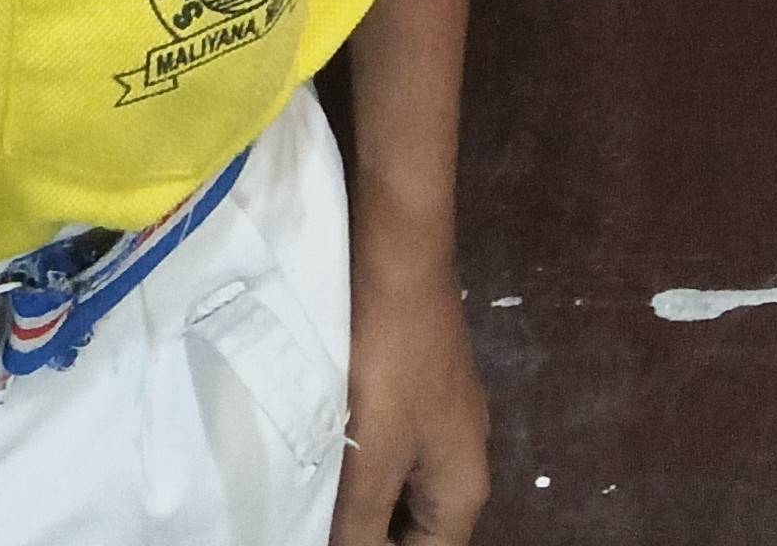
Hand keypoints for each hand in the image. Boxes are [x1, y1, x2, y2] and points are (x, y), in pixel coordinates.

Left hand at [331, 258, 487, 542]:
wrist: (400, 258)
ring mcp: (443, 416)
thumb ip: (361, 524)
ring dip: (364, 496)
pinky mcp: (419, 383)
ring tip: (313, 497)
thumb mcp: (372, 456)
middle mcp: (463, 457)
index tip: (336, 539)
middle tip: (316, 521)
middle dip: (372, 531)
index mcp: (463, 487)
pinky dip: (364, 457)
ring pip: (402, 483)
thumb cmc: (389, 362)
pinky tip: (326, 450)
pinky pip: (394, 443)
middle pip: (419, 525)